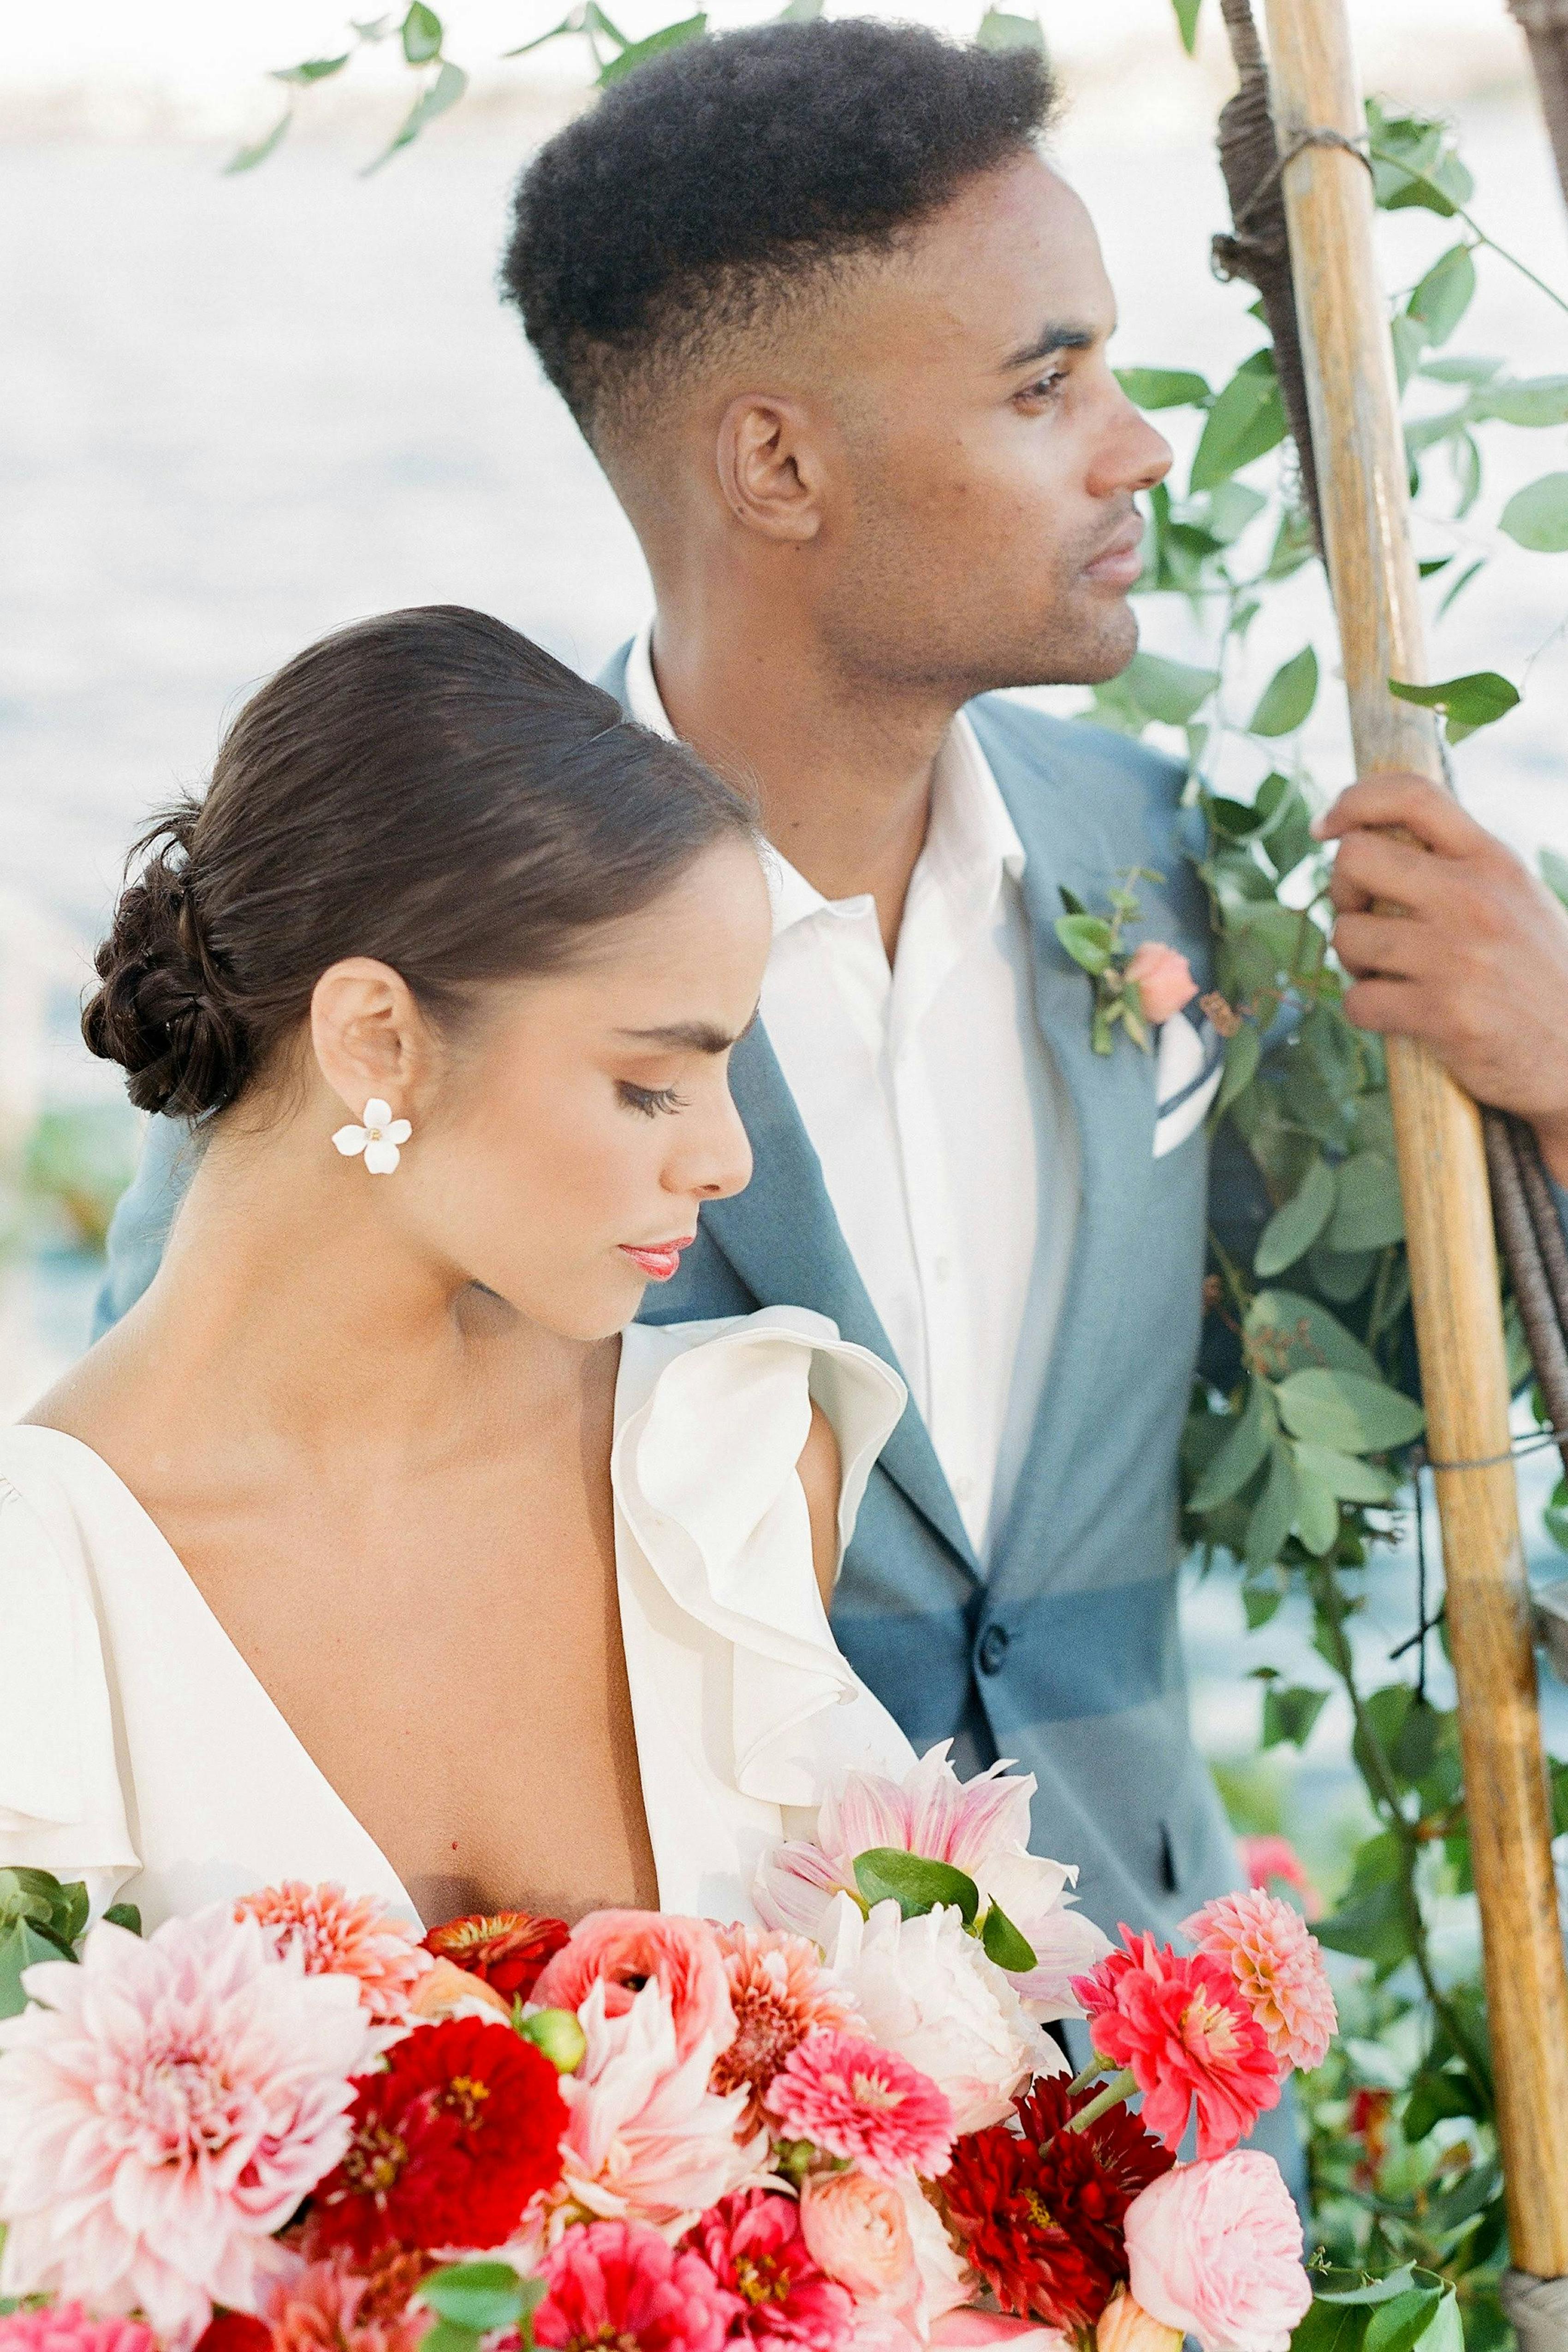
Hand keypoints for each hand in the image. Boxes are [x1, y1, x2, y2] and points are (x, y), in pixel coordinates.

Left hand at [1313, 772, 1567, 1184]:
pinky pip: (1358, 1000)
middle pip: (1355, 859)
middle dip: (1342, 891)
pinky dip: (1365, 1010)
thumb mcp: (1515, 898)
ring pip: (1346, 934)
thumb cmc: (1535, 975)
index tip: (1326, 826)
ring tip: (1388, 973)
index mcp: (1493, 861)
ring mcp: (1457, 956)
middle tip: (1365, 920)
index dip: (1353, 801)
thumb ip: (1459, 866)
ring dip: (1353, 960)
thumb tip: (1375, 838)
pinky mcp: (1442, 1014)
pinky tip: (1398, 1013)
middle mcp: (1474, 898)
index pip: (1413, 795)